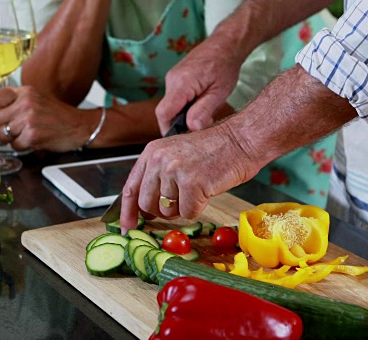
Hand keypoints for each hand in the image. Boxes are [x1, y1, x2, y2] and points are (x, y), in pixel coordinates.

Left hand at [0, 86, 93, 151]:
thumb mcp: (39, 99)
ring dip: (11, 139)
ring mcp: (29, 120)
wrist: (80, 126)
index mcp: (26, 92)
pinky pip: (15, 145)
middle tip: (10, 132)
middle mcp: (26, 104)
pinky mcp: (32, 135)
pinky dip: (21, 147)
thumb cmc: (60, 116)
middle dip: (0, 128)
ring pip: (3, 134)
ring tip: (23, 136)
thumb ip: (18, 101)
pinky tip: (32, 142)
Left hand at [119, 122, 259, 233]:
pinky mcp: (192, 183)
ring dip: (184, 207)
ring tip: (198, 188)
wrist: (241, 140)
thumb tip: (146, 207)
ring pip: (169, 211)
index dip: (127, 212)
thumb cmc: (214, 149)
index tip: (127, 227)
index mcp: (152, 152)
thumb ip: (158, 176)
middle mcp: (159, 160)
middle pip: (147, 204)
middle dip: (163, 211)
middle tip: (181, 201)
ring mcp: (174, 171)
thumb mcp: (177, 154)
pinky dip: (199, 208)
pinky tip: (207, 191)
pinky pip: (188, 213)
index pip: (131, 188)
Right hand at [156, 38, 243, 134]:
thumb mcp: (219, 92)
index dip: (168, 130)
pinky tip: (200, 105)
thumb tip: (192, 128)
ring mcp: (172, 78)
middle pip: (166, 111)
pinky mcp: (176, 79)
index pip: (164, 113)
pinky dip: (185, 107)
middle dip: (179, 124)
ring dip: (184, 115)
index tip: (179, 141)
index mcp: (182, 83)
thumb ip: (204, 109)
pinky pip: (175, 99)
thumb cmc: (225, 66)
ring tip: (204, 114)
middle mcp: (172, 80)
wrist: (225, 44)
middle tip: (199, 129)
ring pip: (171, 106)